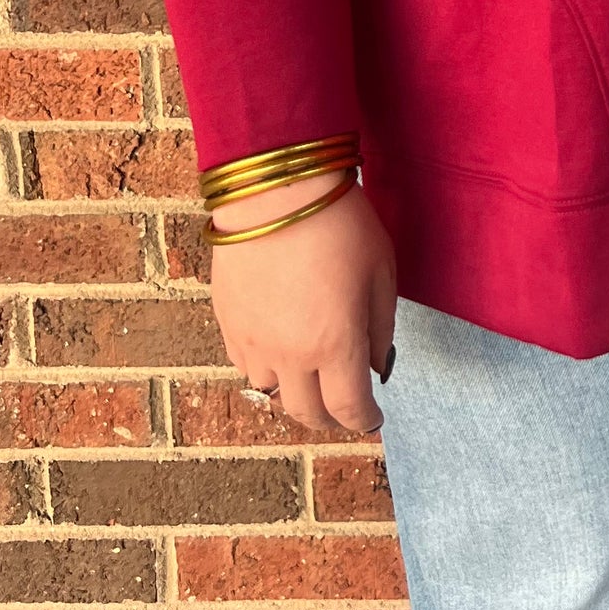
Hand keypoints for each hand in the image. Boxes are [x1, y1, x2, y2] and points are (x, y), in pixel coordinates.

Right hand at [208, 170, 397, 438]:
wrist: (277, 188)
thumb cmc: (340, 223)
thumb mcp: (381, 272)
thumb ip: (381, 328)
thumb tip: (376, 365)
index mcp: (335, 344)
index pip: (349, 409)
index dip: (364, 420)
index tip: (373, 419)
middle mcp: (290, 354)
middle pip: (306, 413)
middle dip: (329, 418)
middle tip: (343, 408)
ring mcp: (252, 340)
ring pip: (270, 391)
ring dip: (293, 391)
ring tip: (310, 374)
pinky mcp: (227, 320)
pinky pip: (243, 362)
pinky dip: (264, 366)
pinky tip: (278, 348)